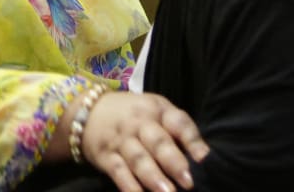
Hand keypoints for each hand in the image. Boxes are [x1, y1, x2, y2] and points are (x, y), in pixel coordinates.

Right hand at [81, 92, 208, 191]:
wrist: (88, 111)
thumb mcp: (155, 111)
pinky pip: (118, 172)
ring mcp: (121, 140)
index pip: (178, 122)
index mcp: (157, 110)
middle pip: (157, 142)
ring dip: (153, 177)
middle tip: (189, 182)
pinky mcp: (106, 157)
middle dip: (173, 162)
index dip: (192, 139)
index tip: (205, 158)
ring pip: (138, 159)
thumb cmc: (133, 114)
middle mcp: (139, 123)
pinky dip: (129, 186)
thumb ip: (177, 130)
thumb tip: (202, 158)